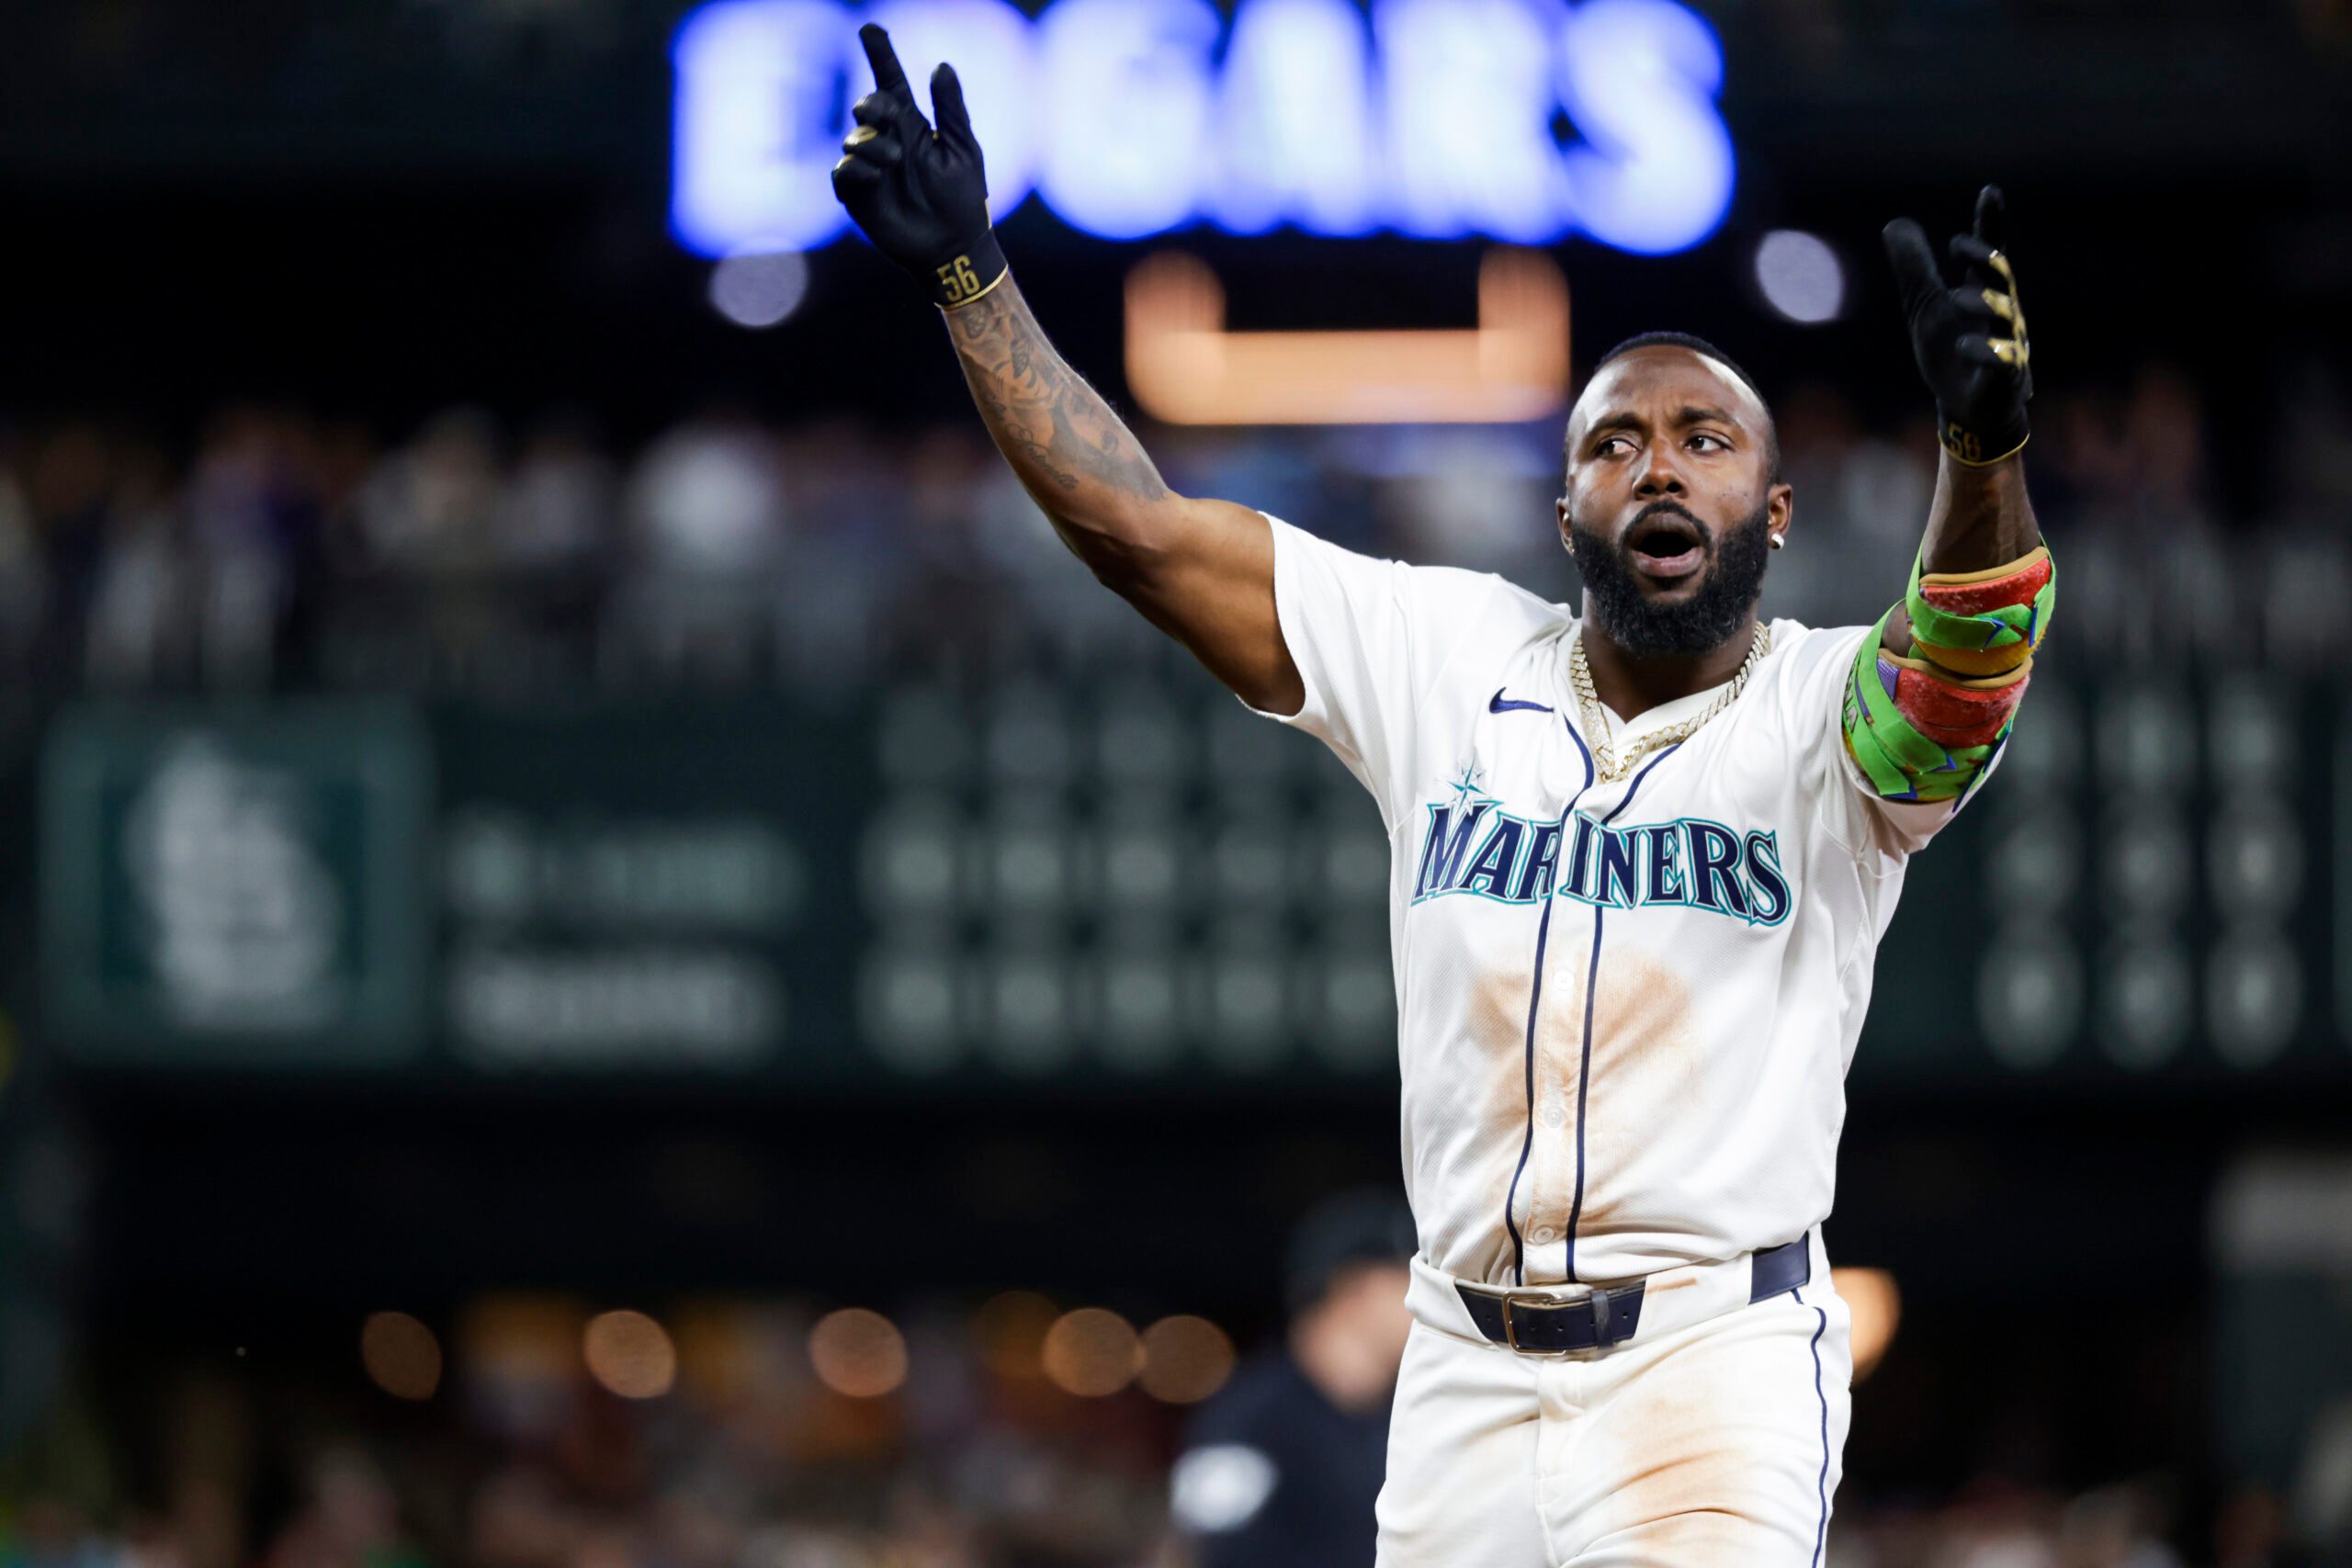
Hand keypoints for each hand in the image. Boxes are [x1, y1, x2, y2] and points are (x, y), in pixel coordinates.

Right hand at [831, 23, 1005, 309]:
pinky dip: (856, 171)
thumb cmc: (964, 197)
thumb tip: (942, 65)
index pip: (891, 82)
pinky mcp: (858, 195)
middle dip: (869, 104)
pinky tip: (877, 177)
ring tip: (893, 160)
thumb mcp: (963, 148)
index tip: (870, 29)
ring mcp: (871, 167)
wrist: (954, 246)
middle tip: (877, 112)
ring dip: (869, 144)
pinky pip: (843, 174)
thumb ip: (951, 109)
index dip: (880, 55)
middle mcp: (888, 141)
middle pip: (867, 107)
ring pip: (853, 139)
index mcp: (913, 125)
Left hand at [1883, 185, 2032, 464]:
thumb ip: (1914, 268)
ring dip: (1983, 303)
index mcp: (1982, 292)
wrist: (1968, 409)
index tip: (1989, 192)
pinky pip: (2002, 361)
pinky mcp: (2005, 377)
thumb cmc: (1951, 351)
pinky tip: (1963, 347)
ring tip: (1956, 299)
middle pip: (2001, 278)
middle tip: (1959, 246)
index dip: (1990, 224)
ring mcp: (2007, 344)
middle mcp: (2001, 313)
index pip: (1989, 253)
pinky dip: (1984, 352)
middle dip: (1985, 260)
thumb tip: (1895, 224)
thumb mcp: (1925, 306)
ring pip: (2004, 317)